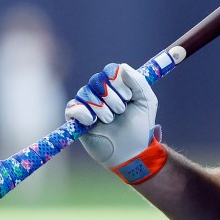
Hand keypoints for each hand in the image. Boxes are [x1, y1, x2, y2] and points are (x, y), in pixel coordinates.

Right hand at [64, 63, 165, 184]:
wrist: (132, 151)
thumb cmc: (140, 126)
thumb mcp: (147, 101)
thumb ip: (138, 82)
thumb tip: (122, 68)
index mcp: (117, 86)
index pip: (110, 70)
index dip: (117, 81)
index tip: (128, 96)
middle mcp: (100, 92)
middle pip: (97, 80)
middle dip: (111, 96)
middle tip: (121, 111)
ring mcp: (88, 105)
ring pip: (85, 92)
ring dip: (101, 107)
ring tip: (110, 120)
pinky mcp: (77, 119)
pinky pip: (72, 108)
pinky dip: (82, 112)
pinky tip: (92, 121)